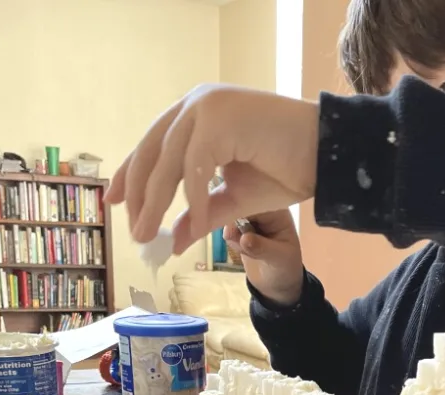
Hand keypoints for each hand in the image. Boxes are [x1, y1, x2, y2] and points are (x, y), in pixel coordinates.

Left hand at [105, 85, 319, 253]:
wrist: (329, 155)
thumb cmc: (288, 169)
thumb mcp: (235, 197)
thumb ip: (202, 214)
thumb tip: (173, 241)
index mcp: (199, 112)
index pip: (154, 143)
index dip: (132, 174)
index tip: (115, 202)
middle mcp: (198, 103)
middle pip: (153, 153)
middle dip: (140, 196)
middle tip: (135, 234)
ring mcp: (207, 106)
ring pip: (169, 163)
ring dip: (156, 204)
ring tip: (149, 237)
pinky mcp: (219, 118)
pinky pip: (195, 168)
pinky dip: (192, 201)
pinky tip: (191, 227)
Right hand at [223, 210, 303, 305]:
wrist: (278, 283)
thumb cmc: (285, 268)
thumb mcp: (278, 259)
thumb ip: (261, 248)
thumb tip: (244, 238)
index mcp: (277, 210)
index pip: (256, 200)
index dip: (242, 206)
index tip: (232, 221)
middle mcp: (262, 209)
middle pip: (239, 202)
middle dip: (233, 219)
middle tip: (234, 236)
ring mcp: (249, 218)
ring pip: (229, 214)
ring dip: (233, 234)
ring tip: (246, 250)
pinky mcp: (238, 228)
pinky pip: (225, 227)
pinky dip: (229, 239)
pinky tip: (242, 250)